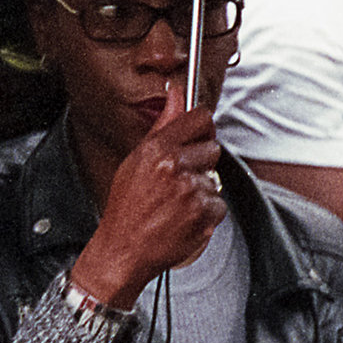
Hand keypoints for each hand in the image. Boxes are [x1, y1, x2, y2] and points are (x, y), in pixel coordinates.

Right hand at [70, 85, 228, 308]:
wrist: (124, 250)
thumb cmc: (126, 207)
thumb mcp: (136, 160)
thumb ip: (162, 125)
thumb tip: (175, 92)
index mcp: (157, 150)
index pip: (199, 118)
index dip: (202, 126)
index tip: (200, 133)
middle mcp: (176, 167)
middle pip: (213, 148)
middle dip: (201, 162)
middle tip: (180, 179)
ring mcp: (192, 191)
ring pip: (214, 179)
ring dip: (201, 190)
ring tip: (176, 203)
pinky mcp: (204, 215)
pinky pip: (218, 204)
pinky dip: (206, 213)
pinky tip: (184, 217)